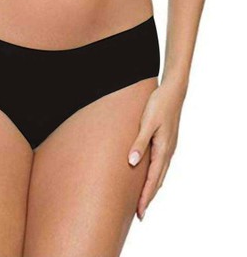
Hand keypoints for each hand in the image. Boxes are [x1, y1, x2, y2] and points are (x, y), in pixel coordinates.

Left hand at [127, 79, 185, 219]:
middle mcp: (167, 151)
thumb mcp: (146, 123)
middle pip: (157, 180)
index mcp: (162, 149)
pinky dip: (155, 175)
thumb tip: (132, 163)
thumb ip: (139, 143)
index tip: (140, 211)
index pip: (153, 179)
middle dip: (149, 197)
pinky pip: (161, 164)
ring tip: (143, 199)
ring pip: (160, 173)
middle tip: (140, 213)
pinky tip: (150, 175)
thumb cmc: (158, 104)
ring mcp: (169, 146)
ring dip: (152, 187)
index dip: (145, 196)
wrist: (173, 91)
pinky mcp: (167, 141)